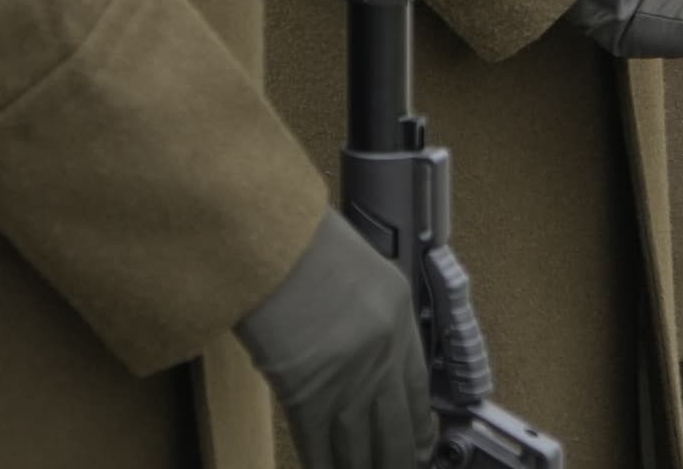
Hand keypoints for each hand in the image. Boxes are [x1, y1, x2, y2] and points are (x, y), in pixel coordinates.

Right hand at [238, 216, 433, 468]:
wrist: (263, 236)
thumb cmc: (298, 238)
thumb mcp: (357, 266)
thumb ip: (368, 313)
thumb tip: (362, 353)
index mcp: (398, 315)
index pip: (418, 390)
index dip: (419, 428)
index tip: (418, 447)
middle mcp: (382, 352)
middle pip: (396, 428)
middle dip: (396, 460)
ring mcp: (347, 378)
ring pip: (362, 446)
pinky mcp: (307, 394)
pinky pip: (320, 445)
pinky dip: (324, 465)